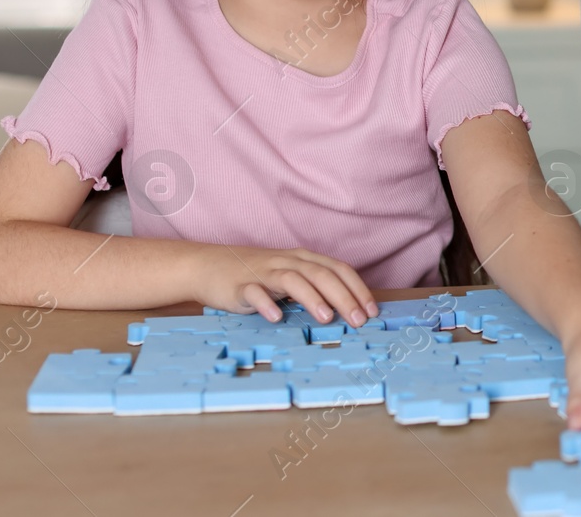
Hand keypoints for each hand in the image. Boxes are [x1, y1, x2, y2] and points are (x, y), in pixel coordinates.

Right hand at [197, 244, 377, 327]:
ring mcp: (263, 272)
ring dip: (312, 298)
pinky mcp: (239, 285)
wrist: (208, 265)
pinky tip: (276, 318)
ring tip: (327, 318)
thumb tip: (346, 310)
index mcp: (303, 259)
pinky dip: (266, 304)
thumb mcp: (289, 277)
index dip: (358, 289)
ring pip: (293, 279)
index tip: (373, 311)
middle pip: (322, 274)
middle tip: (359, 320)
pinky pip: (254, 292)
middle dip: (344, 297)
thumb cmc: (256, 275)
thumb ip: (314, 288)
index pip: (339, 269)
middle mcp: (287, 262)